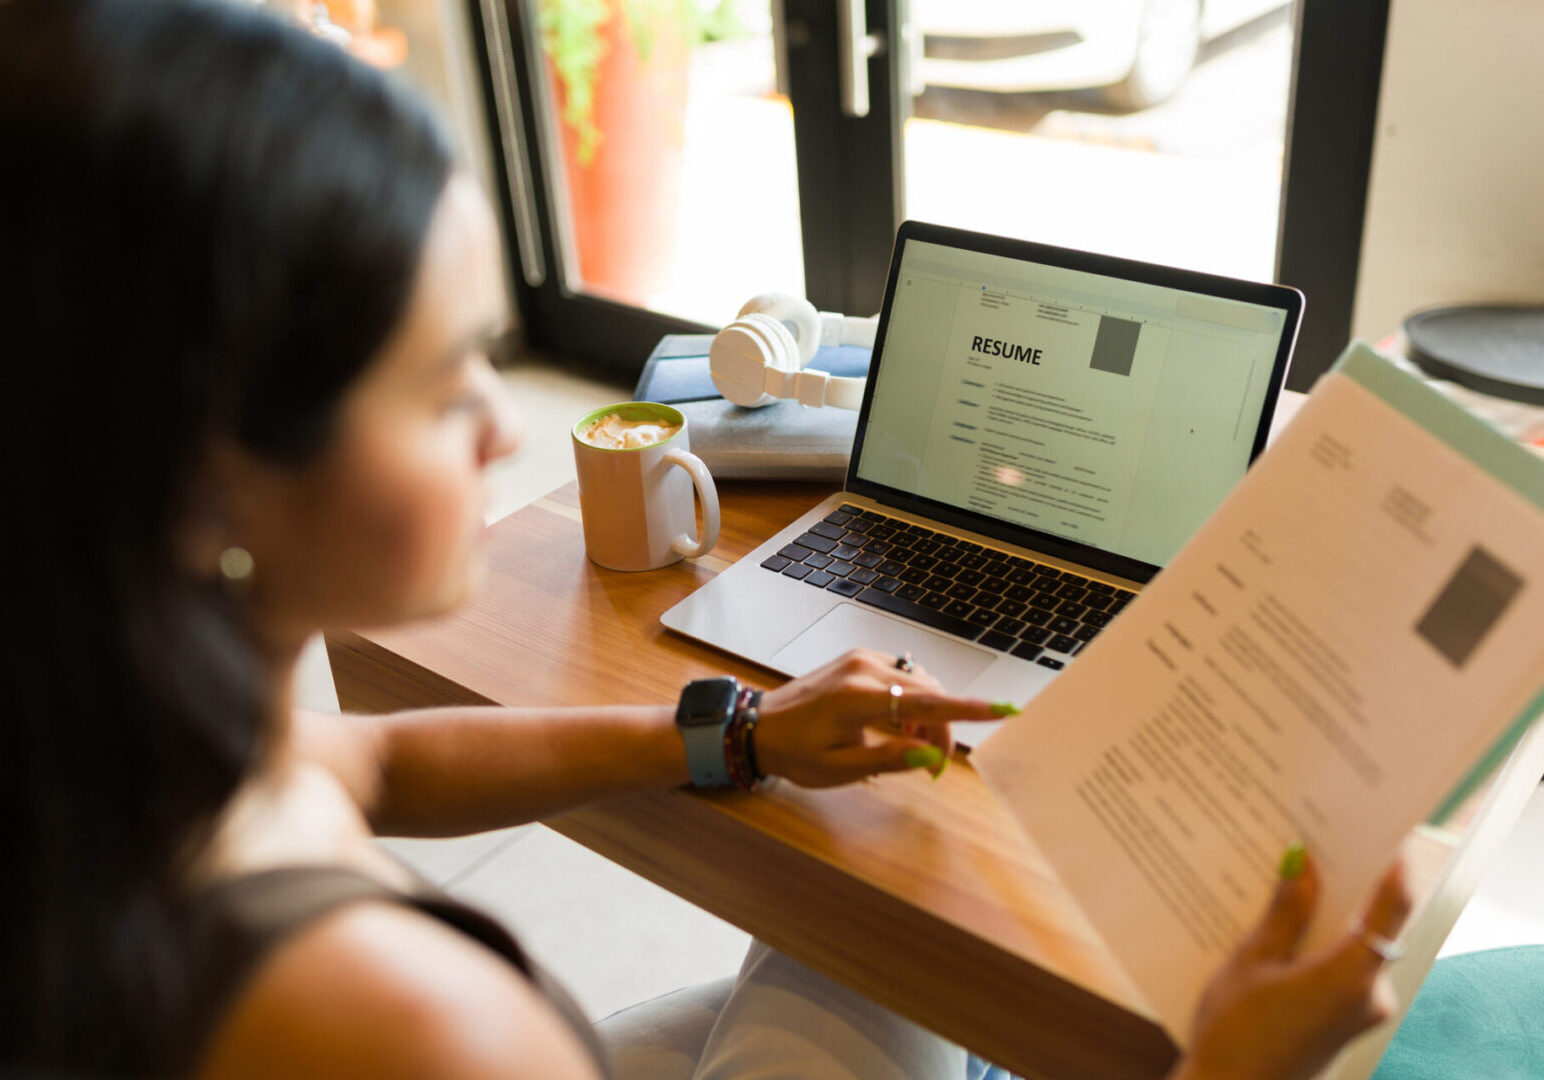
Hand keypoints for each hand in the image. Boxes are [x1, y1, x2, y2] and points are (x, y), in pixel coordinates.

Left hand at [753, 649, 1004, 786]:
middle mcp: (862, 670)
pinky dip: (910, 701)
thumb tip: (930, 754)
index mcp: (857, 699)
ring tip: (909, 746)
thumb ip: (889, 760)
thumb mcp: (840, 769)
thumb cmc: (795, 753)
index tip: (1004, 709)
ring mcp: (860, 660)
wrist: (758, 727)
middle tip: (933, 768)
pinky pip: (901, 676)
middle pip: (929, 694)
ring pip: (918, 684)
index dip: (969, 710)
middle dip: (942, 728)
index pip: (926, 703)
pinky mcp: (858, 659)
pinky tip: (897, 726)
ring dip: (926, 715)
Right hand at [1172, 853, 1411, 1079]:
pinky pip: (1345, 966)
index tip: (1383, 829)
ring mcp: (1361, 1010)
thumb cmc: (1234, 1033)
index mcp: (1351, 977)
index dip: (1392, 865)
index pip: (1391, 908)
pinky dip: (1325, 940)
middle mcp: (1370, 994)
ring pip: (1358, 944)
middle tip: (1322, 840)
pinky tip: (1289, 921)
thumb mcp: (1251, 962)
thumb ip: (1284, 912)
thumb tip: (1302, 864)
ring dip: (1333, 911)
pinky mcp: (1346, 1020)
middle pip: (1375, 923)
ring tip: (1296, 873)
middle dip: (1351, 882)